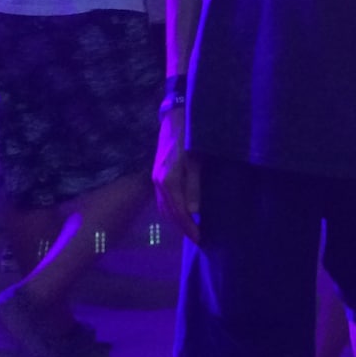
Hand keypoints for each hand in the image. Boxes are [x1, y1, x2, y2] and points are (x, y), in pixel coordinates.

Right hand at [153, 107, 200, 243]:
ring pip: (164, 207)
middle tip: (197, 239)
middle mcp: (158, 182)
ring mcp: (156, 178)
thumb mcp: (196, 162)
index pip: (178, 212)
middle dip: (182, 227)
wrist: (175, 117)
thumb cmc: (189, 137)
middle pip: (169, 212)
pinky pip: (162, 199)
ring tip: (189, 230)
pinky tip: (179, 213)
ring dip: (175, 221)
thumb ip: (194, 187)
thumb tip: (193, 212)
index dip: (189, 227)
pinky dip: (170, 210)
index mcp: (168, 181)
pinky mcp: (157, 174)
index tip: (200, 239)